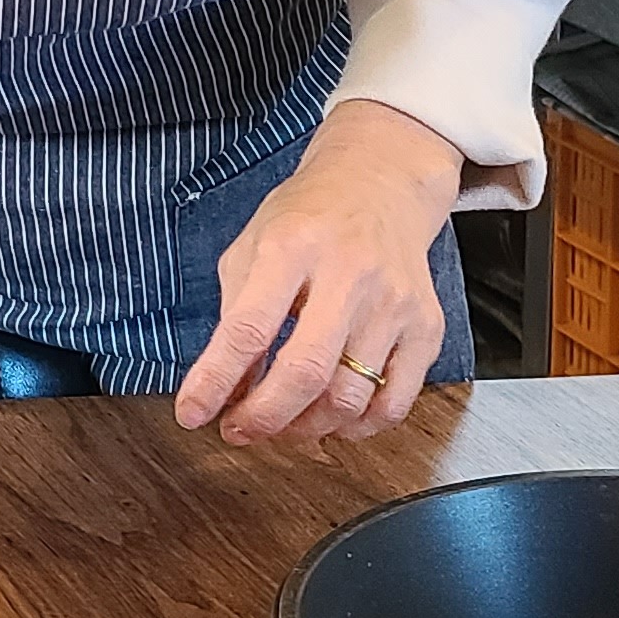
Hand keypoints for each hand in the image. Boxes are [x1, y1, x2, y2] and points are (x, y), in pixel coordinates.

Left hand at [174, 100, 462, 444]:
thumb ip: (234, 314)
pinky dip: (357, 426)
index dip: (215, 380)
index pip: (248, 328)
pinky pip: (394, 402)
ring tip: (281, 424)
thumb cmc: (307, 219)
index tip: (192, 413)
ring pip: (350, 396)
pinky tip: (330, 420)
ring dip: (306, 427)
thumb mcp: (252, 247)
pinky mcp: (426, 327)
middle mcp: (348, 275)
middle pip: (306, 371)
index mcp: (291, 248)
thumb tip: (222, 387)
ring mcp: (393, 304)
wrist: (380, 186)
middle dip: (264, 417)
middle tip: (238, 431)